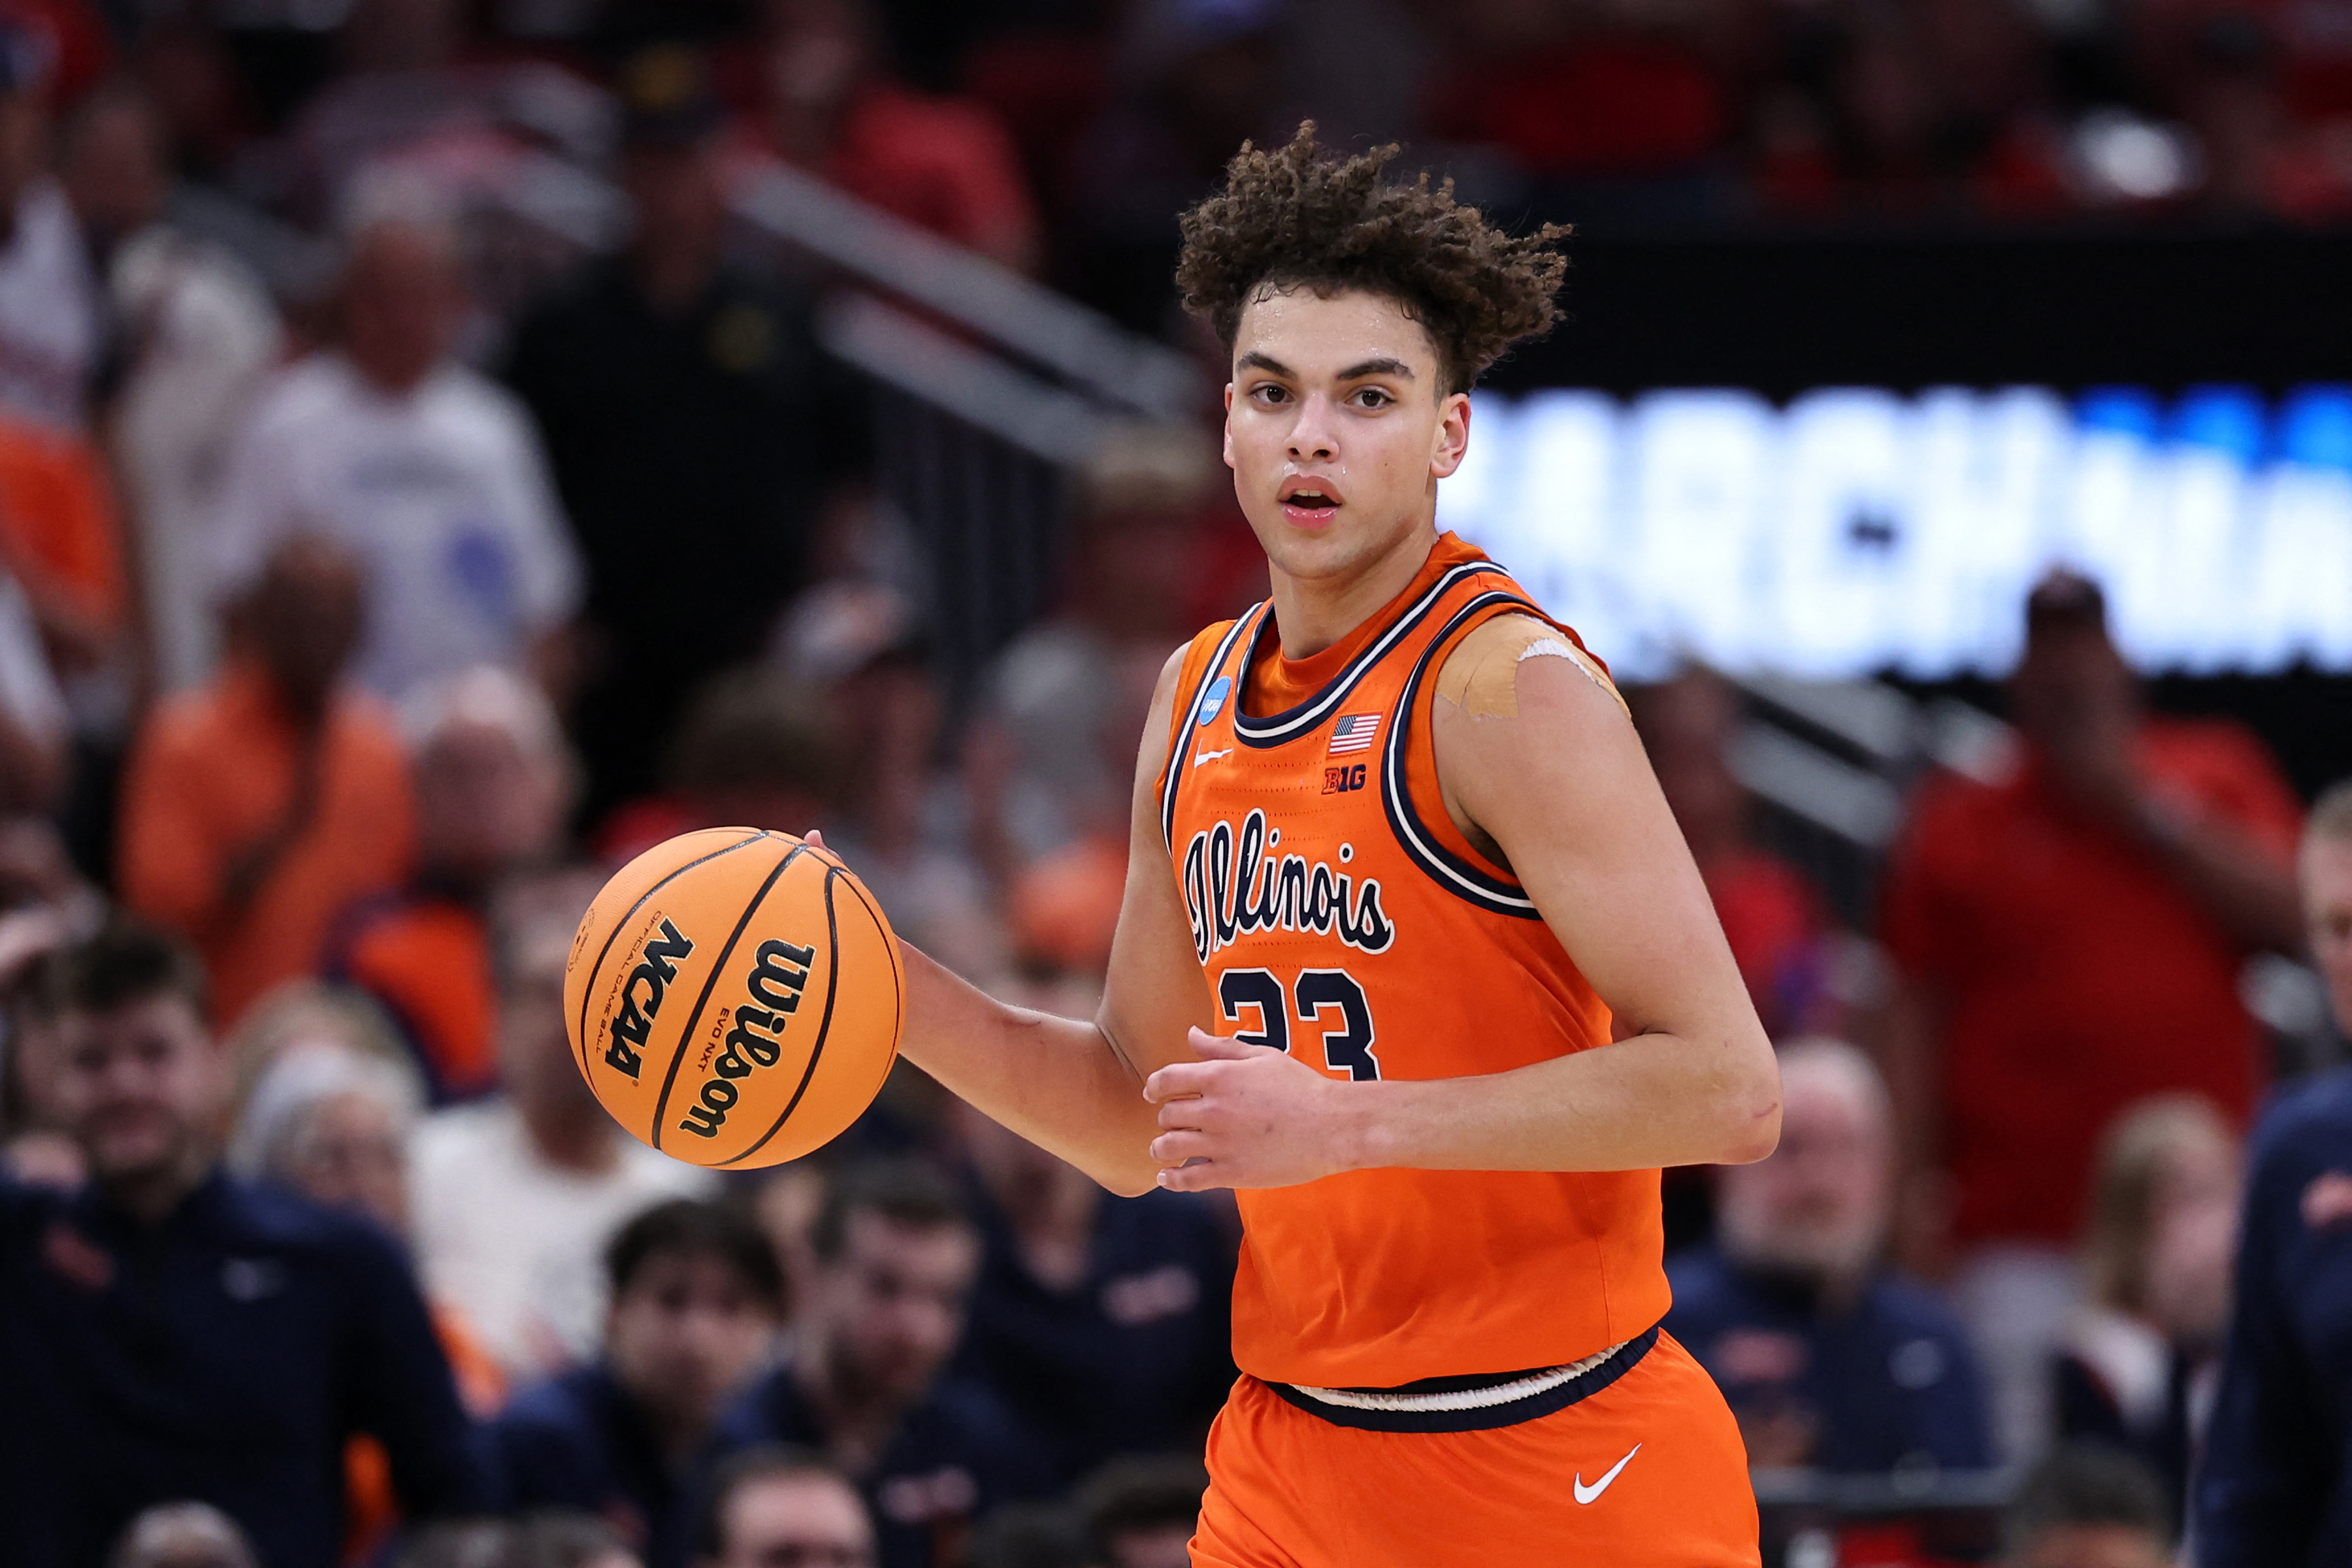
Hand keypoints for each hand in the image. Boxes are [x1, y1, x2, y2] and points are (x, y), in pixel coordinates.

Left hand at [1142, 1027, 1366, 1191]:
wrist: (1333, 1125)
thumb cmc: (1302, 1087)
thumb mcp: (1263, 1056)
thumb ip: (1222, 1047)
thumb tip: (1191, 1034)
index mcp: (1219, 1077)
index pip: (1167, 1079)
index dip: (1154, 1087)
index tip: (1153, 1094)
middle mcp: (1213, 1110)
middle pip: (1166, 1115)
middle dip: (1165, 1118)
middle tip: (1172, 1123)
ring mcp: (1220, 1144)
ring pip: (1169, 1147)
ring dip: (1161, 1148)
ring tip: (1164, 1150)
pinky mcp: (1232, 1173)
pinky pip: (1188, 1179)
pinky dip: (1172, 1179)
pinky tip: (1168, 1177)